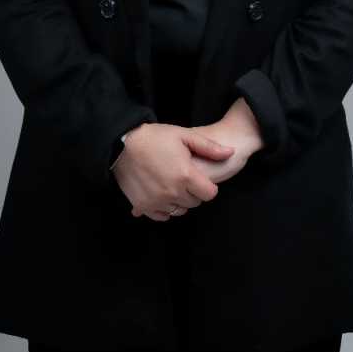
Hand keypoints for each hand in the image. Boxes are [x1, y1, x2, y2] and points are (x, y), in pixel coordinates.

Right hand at [112, 122, 235, 221]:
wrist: (122, 144)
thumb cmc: (154, 137)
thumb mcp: (184, 135)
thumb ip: (209, 147)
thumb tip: (231, 153)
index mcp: (186, 176)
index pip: (210, 194)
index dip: (207, 186)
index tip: (199, 177)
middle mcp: (173, 192)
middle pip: (195, 203)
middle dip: (193, 192)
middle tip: (183, 177)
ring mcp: (157, 201)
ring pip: (179, 210)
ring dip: (179, 200)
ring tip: (171, 183)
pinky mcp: (143, 206)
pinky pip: (162, 216)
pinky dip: (163, 207)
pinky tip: (160, 193)